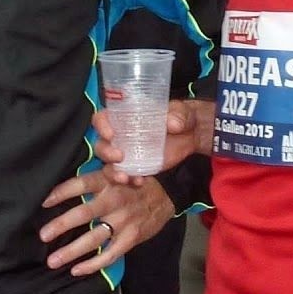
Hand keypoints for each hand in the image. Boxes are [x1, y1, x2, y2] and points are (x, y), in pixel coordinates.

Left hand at [39, 174, 172, 276]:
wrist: (168, 192)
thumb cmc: (134, 180)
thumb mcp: (117, 169)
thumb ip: (95, 174)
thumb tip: (66, 180)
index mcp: (108, 181)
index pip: (80, 184)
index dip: (61, 193)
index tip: (43, 203)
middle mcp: (114, 201)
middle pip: (83, 214)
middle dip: (61, 226)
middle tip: (42, 236)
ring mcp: (124, 221)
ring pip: (94, 239)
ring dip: (72, 251)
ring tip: (53, 261)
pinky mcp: (131, 238)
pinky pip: (110, 255)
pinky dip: (93, 264)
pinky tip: (76, 270)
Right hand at [90, 98, 213, 184]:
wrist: (191, 136)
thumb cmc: (181, 117)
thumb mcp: (181, 111)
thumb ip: (178, 115)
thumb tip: (173, 123)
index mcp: (125, 116)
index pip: (103, 118)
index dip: (101, 125)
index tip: (110, 134)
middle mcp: (121, 135)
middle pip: (101, 144)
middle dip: (106, 152)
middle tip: (119, 157)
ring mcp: (128, 153)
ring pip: (108, 164)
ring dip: (112, 172)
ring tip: (124, 177)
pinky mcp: (137, 166)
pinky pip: (125, 175)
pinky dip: (129, 180)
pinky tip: (139, 182)